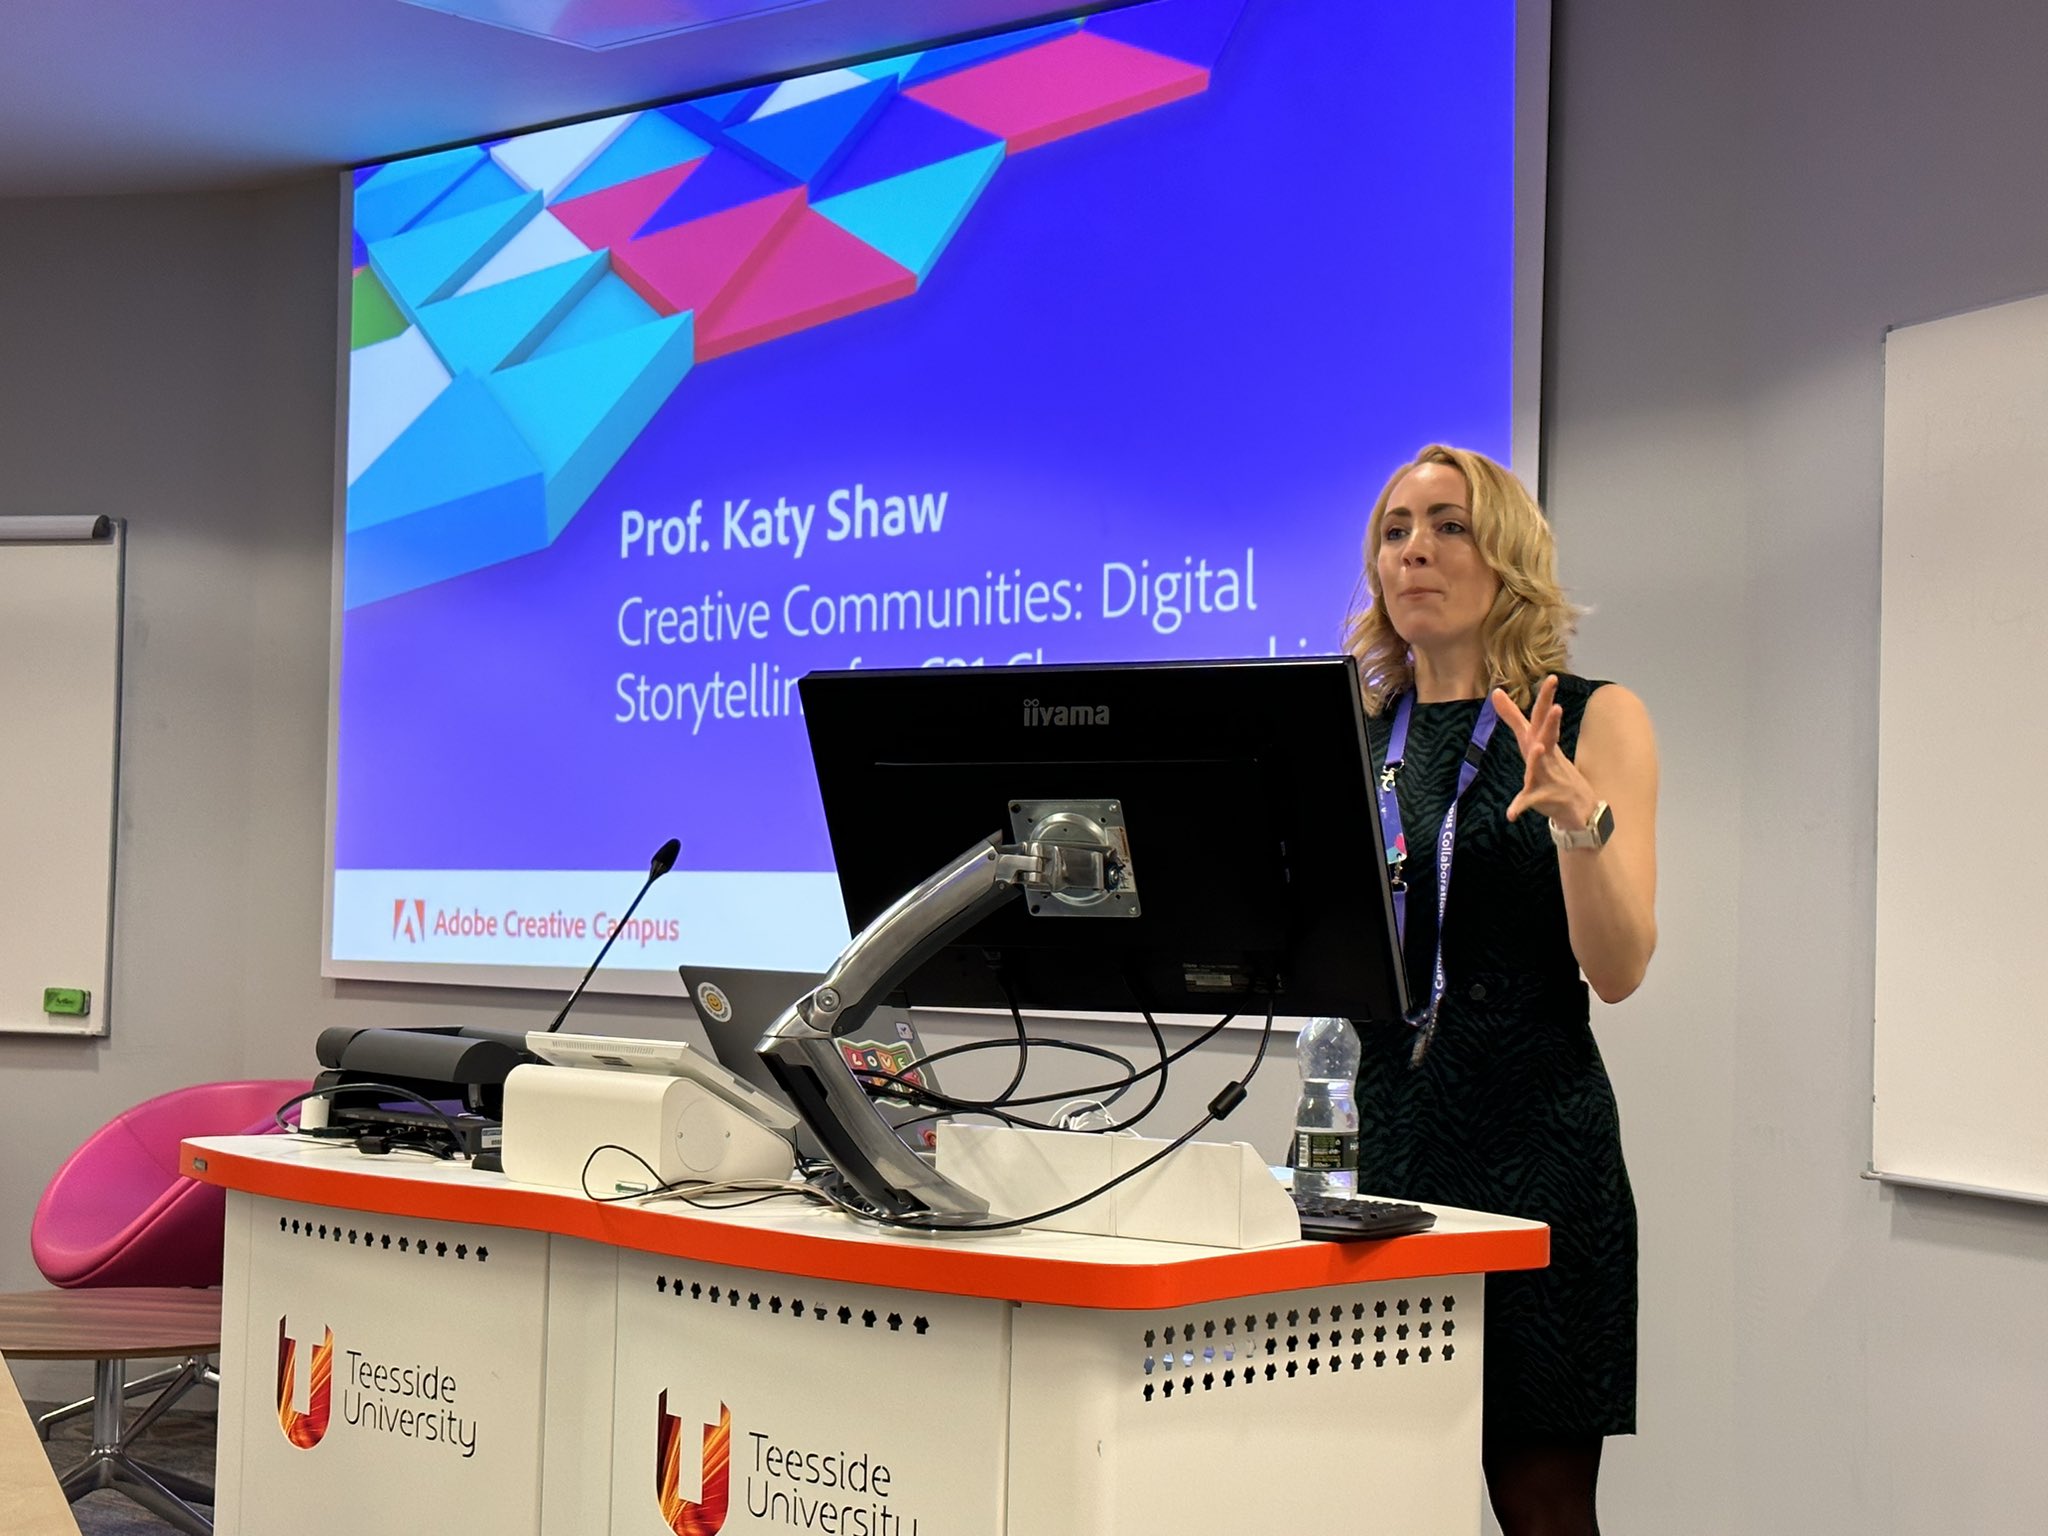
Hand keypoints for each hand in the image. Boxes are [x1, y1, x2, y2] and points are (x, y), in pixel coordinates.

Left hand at [1492, 676, 1597, 826]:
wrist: (1578, 805)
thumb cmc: (1551, 768)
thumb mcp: (1532, 741)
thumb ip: (1513, 718)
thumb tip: (1496, 692)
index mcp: (1541, 741)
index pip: (1540, 717)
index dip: (1543, 698)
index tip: (1549, 678)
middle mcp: (1546, 755)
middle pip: (1546, 735)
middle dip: (1550, 721)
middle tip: (1557, 706)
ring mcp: (1545, 775)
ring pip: (1539, 765)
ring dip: (1538, 757)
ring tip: (1537, 748)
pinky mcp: (1542, 796)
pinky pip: (1527, 801)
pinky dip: (1519, 807)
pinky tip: (1511, 814)